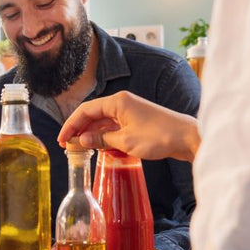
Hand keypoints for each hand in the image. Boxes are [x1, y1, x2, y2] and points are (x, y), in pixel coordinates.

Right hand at [57, 91, 200, 162]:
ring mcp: (130, 111)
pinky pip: (114, 126)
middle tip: (67, 145)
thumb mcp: (125, 141)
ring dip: (91, 133)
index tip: (62, 139)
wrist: (187, 137)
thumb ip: (101, 140)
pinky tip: (98, 146)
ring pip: (103, 121)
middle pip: (93, 114)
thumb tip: (82, 141)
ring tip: (79, 148)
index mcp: (117, 102)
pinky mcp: (137, 121)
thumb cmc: (160, 136)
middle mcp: (122, 103)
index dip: (71, 125)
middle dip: (79, 129)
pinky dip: (104, 135)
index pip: (86, 110)